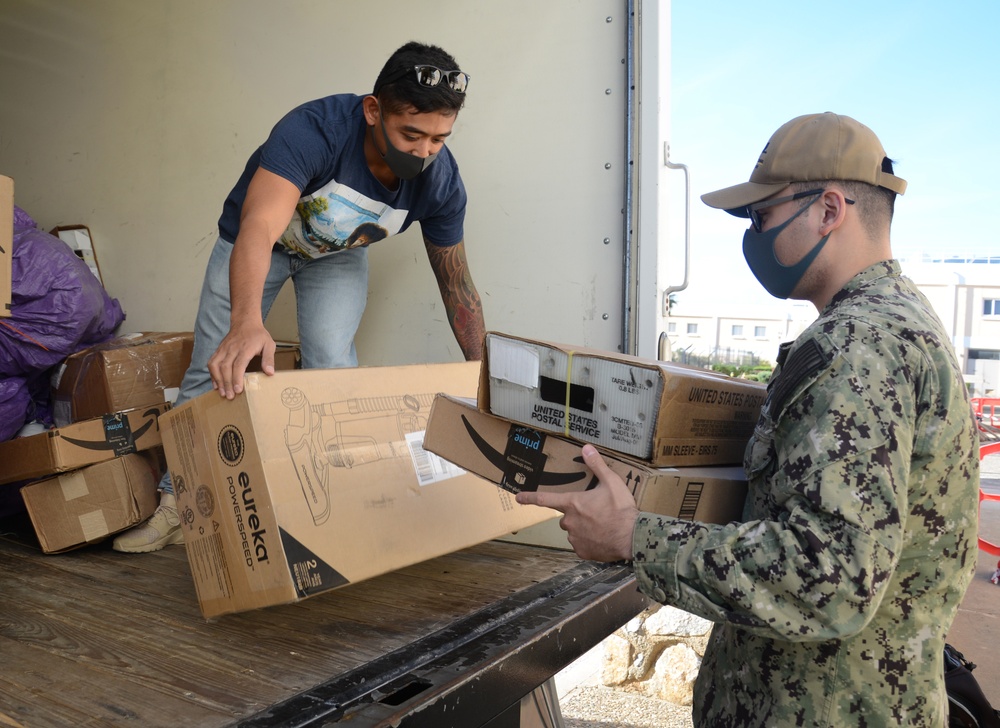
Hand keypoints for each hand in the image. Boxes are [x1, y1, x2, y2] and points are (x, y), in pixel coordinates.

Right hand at [207, 323, 275, 398]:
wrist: (245, 322)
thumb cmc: (258, 335)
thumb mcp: (269, 344)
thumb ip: (269, 359)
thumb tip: (270, 372)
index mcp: (245, 348)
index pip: (238, 364)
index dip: (237, 378)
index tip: (238, 390)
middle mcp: (232, 349)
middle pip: (226, 367)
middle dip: (227, 383)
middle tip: (230, 396)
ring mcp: (223, 349)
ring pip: (215, 365)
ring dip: (217, 380)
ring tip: (222, 392)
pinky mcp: (219, 350)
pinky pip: (212, 362)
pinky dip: (212, 374)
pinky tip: (216, 384)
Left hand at [515, 444, 638, 561]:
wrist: (632, 537)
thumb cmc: (621, 509)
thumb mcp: (611, 482)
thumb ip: (597, 465)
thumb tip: (586, 447)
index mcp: (572, 504)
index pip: (544, 499)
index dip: (530, 497)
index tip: (518, 498)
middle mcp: (568, 522)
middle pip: (566, 516)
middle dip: (577, 514)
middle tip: (596, 512)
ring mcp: (574, 538)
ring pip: (574, 530)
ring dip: (584, 528)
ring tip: (603, 525)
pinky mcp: (582, 552)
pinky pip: (582, 545)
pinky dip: (590, 542)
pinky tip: (603, 538)